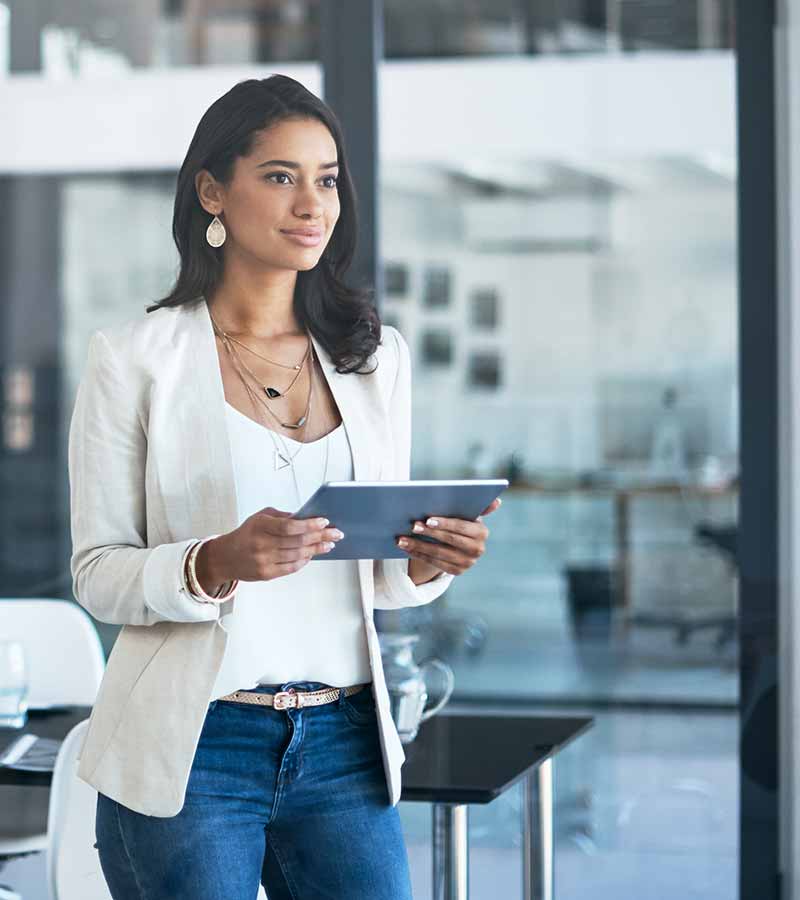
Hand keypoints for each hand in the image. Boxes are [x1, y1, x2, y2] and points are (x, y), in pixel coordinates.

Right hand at [202, 507, 345, 584]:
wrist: (225, 557)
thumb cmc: (246, 534)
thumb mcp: (260, 518)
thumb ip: (282, 516)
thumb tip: (306, 518)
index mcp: (260, 526)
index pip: (289, 526)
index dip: (309, 525)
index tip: (323, 522)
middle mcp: (262, 544)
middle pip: (297, 541)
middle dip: (321, 536)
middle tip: (336, 533)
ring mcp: (264, 561)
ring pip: (297, 555)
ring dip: (317, 549)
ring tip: (329, 544)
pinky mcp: (266, 574)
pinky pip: (291, 568)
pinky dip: (305, 561)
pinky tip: (312, 555)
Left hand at [396, 496, 501, 576]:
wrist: (458, 544)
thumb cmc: (460, 522)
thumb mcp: (468, 513)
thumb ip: (479, 507)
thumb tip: (498, 501)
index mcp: (481, 532)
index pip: (462, 527)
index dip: (444, 523)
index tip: (428, 519)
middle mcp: (478, 550)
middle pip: (449, 541)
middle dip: (429, 533)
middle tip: (412, 526)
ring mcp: (468, 563)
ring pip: (439, 553)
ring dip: (418, 546)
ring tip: (401, 539)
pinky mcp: (457, 571)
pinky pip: (434, 563)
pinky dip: (419, 554)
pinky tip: (406, 547)